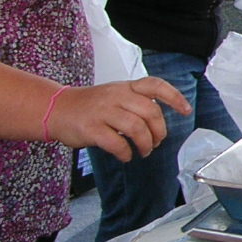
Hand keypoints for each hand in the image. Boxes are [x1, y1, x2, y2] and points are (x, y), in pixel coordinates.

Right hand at [49, 77, 191, 161]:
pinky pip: (116, 143)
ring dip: (145, 144)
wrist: (56, 109)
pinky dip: (126, 153)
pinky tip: (125, 155)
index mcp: (125, 87)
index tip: (186, 111)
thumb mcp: (115, 94)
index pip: (155, 86)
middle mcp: (116, 96)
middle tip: (156, 142)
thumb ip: (137, 103)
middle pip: (150, 112)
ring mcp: (102, 111)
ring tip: (143, 151)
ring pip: (136, 128)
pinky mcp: (91, 128)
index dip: (174, 97)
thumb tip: (159, 123)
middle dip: (159, 132)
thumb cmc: (90, 106)